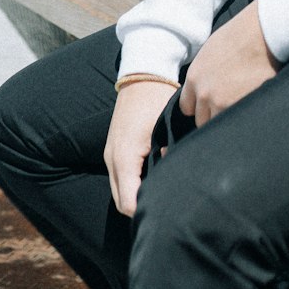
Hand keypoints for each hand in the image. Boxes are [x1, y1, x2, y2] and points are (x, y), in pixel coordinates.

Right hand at [104, 80, 177, 217]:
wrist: (143, 74)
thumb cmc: (158, 98)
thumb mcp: (166, 128)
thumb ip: (169, 155)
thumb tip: (178, 180)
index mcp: (125, 156)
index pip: (129, 202)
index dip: (146, 211)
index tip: (167, 213)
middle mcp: (112, 159)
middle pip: (121, 202)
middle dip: (141, 209)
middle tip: (167, 209)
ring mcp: (110, 155)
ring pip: (119, 191)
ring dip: (136, 196)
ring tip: (162, 196)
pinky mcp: (113, 150)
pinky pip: (120, 178)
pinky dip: (132, 185)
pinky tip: (153, 181)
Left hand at [179, 1, 279, 127]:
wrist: (266, 30)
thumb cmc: (243, 33)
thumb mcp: (213, 49)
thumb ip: (204, 73)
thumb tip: (206, 86)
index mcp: (195, 76)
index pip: (187, 107)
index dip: (201, 105)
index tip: (212, 102)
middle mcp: (204, 93)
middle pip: (202, 120)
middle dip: (214, 114)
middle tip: (231, 102)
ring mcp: (222, 103)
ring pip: (219, 124)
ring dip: (229, 117)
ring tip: (243, 102)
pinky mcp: (242, 107)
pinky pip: (237, 123)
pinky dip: (243, 117)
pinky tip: (252, 104)